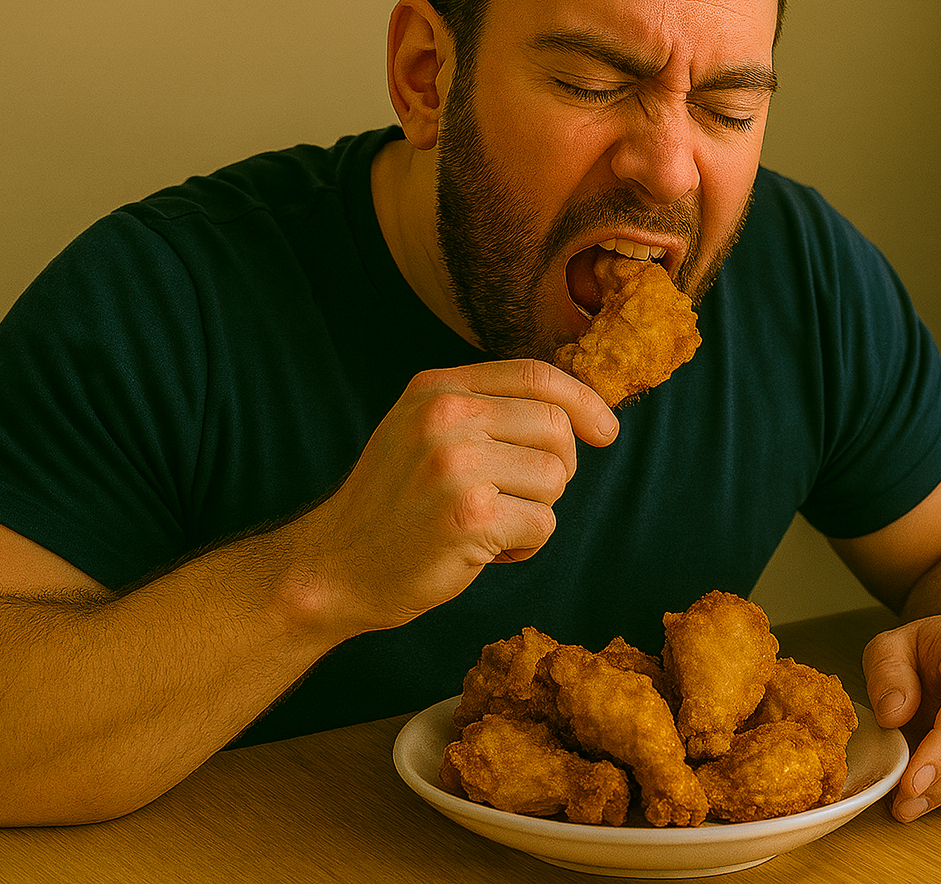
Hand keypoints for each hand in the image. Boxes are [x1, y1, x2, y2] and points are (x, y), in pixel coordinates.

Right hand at [293, 359, 618, 633]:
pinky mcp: (469, 516)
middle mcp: (446, 416)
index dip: (584, 401)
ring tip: (488, 524)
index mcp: (438, 388)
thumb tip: (578, 412)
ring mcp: (456, 464)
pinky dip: (524, 547)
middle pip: (556, 428)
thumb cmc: (393, 505)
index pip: (536, 375)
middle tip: (518, 497)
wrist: (334, 566)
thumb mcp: (424, 431)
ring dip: (535, 512)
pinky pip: (542, 525)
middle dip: (556, 470)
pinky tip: (482, 550)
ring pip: (554, 478)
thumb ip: (485, 410)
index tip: (606, 431)